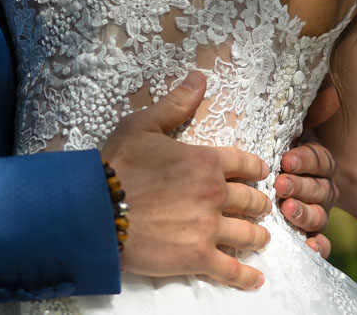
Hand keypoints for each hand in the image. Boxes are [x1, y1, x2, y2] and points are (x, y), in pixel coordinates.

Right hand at [100, 72, 270, 290]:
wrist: (96, 209)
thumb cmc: (117, 164)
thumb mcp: (143, 124)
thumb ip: (176, 103)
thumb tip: (200, 76)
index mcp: (206, 161)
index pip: (245, 163)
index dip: (256, 169)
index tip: (261, 174)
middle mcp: (215, 193)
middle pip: (252, 200)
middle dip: (258, 203)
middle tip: (260, 208)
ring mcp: (209, 228)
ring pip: (248, 234)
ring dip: (258, 236)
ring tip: (260, 239)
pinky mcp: (198, 257)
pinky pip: (231, 270)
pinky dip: (246, 277)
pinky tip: (255, 279)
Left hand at [275, 84, 339, 257]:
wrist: (255, 180)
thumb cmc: (269, 149)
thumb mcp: (283, 129)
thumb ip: (307, 114)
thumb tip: (330, 95)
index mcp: (317, 161)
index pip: (319, 160)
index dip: (306, 160)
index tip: (287, 159)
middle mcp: (320, 187)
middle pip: (320, 189)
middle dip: (301, 186)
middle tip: (281, 185)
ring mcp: (315, 211)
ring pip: (320, 215)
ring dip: (306, 213)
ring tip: (287, 210)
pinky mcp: (306, 234)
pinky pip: (319, 241)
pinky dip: (318, 246)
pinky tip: (310, 248)